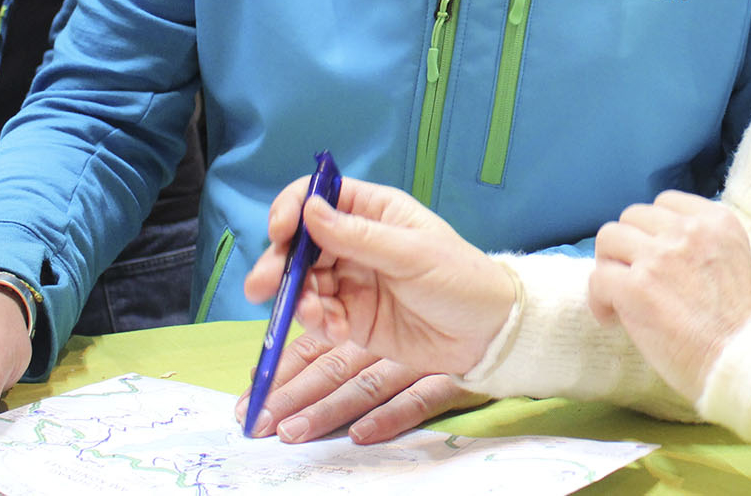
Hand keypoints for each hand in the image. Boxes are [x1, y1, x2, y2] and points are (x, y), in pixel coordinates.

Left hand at [235, 334, 487, 442]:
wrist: (502, 318)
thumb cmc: (435, 317)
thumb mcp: (381, 318)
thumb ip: (332, 332)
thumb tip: (269, 373)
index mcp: (365, 321)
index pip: (314, 346)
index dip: (280, 370)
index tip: (248, 396)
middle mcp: (385, 340)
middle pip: (331, 367)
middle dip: (291, 394)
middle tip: (257, 424)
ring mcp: (418, 359)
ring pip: (366, 385)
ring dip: (328, 410)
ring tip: (293, 432)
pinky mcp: (450, 376)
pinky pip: (419, 398)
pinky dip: (391, 416)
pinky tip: (364, 434)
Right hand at [243, 176, 516, 377]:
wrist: (487, 333)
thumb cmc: (460, 279)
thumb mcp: (412, 254)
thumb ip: (359, 236)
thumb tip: (309, 209)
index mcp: (374, 212)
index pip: (319, 198)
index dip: (293, 209)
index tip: (280, 230)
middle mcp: (355, 243)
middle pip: (299, 245)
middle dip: (278, 264)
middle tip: (262, 287)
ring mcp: (351, 282)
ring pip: (302, 283)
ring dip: (296, 298)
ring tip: (314, 315)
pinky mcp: (351, 319)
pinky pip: (318, 317)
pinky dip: (318, 323)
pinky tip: (338, 330)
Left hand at [588, 191, 750, 402]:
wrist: (744, 361)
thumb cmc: (742, 327)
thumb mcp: (734, 262)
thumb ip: (701, 247)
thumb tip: (657, 250)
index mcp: (717, 221)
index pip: (665, 202)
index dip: (652, 230)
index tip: (654, 256)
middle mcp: (688, 230)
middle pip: (632, 216)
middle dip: (628, 246)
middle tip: (632, 277)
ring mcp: (660, 256)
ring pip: (609, 237)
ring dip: (609, 265)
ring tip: (618, 295)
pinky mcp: (637, 287)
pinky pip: (598, 277)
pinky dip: (599, 299)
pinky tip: (612, 319)